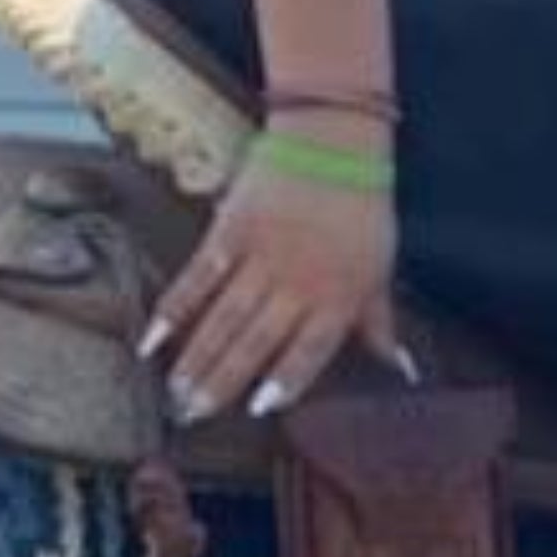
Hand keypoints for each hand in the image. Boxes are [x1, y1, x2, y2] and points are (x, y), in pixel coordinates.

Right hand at [141, 147, 410, 424]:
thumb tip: (404, 371)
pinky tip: (152, 340)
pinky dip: (174, 310)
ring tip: (174, 394)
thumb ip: (380, 325)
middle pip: (254, 343)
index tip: (258, 409)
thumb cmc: (363, 208)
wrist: (331, 139)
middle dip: (222, 383)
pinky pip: (197, 279)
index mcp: (337, 297)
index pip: (308, 351)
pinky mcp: (229, 232)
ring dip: (195, 360)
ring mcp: (259, 258)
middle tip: (193, 417)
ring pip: (222, 320)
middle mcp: (296, 284)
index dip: (284, 380)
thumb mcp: (380, 269)